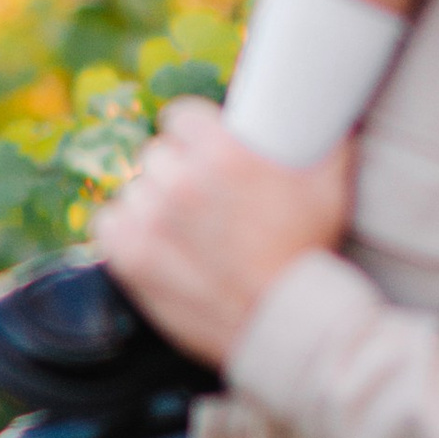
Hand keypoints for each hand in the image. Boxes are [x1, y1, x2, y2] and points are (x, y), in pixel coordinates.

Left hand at [92, 102, 353, 365]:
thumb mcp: (329, 184)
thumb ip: (323, 138)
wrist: (285, 325)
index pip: (179, 116)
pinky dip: (126, 231)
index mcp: (222, 152)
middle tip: (201, 198)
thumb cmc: (309, 256)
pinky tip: (153, 243)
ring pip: (135, 190)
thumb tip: (326, 112)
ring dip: (153, 204)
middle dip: (176, 171)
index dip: (191, 134)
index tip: (200, 150)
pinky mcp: (131, 257)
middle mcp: (180, 181)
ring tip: (183, 229)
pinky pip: (108, 223)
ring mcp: (151, 221)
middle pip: (157, 155)